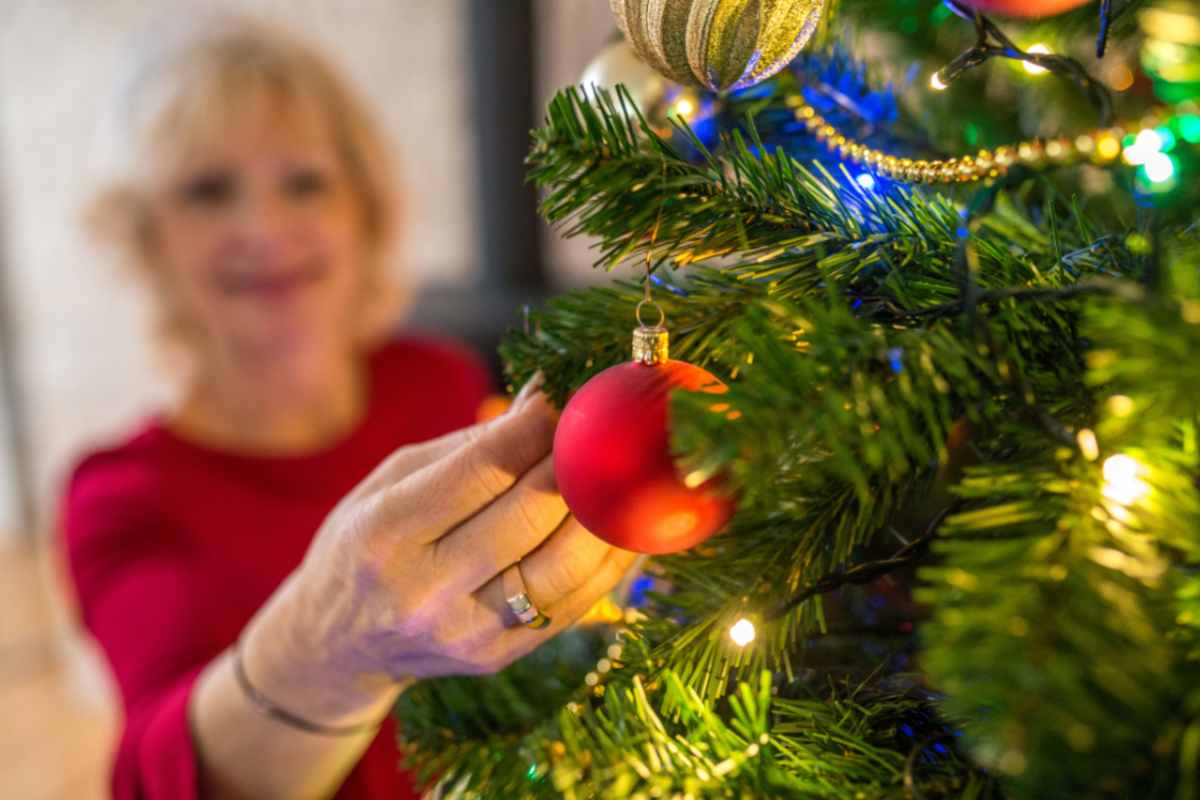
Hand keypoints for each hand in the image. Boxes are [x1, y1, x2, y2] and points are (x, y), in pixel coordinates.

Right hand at [240, 378, 638, 725]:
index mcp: (386, 532)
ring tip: (618, 473)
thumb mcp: (392, 481)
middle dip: (576, 463)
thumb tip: (546, 396)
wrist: (338, 645)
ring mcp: (465, 631)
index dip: (535, 428)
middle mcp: (424, 589)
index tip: (565, 398)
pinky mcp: (499, 656)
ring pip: (564, 565)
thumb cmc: (365, 543)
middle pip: (529, 516)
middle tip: (600, 430)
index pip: (481, 470)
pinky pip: (574, 601)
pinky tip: (620, 521)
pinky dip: (607, 556)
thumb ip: (471, 443)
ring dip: (604, 511)